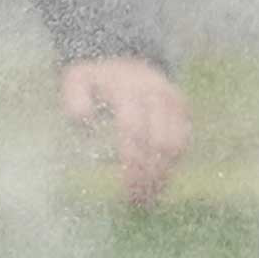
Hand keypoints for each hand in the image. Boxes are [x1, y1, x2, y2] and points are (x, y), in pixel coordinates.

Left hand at [58, 57, 192, 209]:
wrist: (126, 57)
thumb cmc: (97, 77)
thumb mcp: (78, 79)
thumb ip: (74, 97)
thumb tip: (82, 120)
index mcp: (129, 90)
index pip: (134, 131)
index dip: (131, 162)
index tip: (124, 188)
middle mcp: (156, 95)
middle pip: (159, 143)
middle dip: (149, 175)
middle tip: (136, 201)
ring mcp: (173, 101)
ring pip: (176, 145)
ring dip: (163, 174)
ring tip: (147, 199)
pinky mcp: (183, 109)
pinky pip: (184, 141)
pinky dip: (173, 165)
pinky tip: (158, 185)